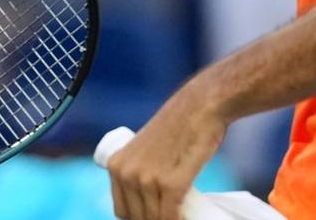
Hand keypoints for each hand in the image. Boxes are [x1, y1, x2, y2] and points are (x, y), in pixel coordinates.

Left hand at [108, 78, 227, 219]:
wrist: (199, 107)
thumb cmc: (176, 127)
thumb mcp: (144, 149)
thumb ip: (138, 168)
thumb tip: (143, 199)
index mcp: (116, 165)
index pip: (122, 211)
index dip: (139, 216)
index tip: (155, 211)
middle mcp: (126, 173)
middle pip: (138, 218)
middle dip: (154, 218)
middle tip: (172, 209)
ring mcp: (147, 179)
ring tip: (181, 211)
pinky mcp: (170, 184)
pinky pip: (170, 218)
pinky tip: (184, 218)